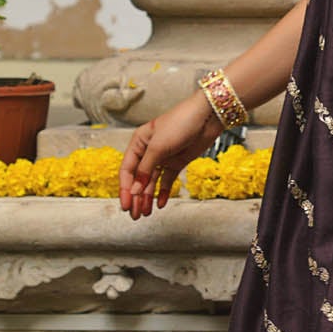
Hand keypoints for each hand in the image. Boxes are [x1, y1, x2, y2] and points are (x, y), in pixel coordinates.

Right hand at [119, 93, 220, 218]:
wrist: (207, 117)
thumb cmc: (180, 123)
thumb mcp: (158, 147)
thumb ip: (145, 170)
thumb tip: (135, 190)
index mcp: (138, 142)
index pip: (127, 170)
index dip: (125, 189)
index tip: (126, 204)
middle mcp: (148, 151)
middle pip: (138, 178)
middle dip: (136, 197)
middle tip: (134, 214)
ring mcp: (163, 158)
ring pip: (151, 182)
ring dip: (148, 197)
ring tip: (145, 213)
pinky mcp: (177, 162)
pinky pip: (167, 180)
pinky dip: (163, 192)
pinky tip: (160, 204)